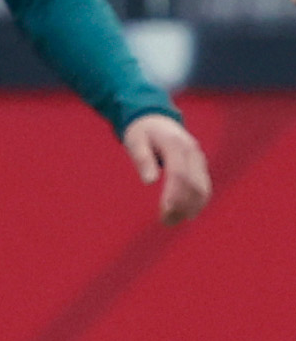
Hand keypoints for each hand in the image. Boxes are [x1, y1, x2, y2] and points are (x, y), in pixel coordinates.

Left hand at [126, 111, 212, 225]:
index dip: (174, 194)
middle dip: (182, 206)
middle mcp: (193, 152)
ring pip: (203, 188)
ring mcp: (200, 159)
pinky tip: (186, 215)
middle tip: (165, 222)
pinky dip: (198, 202)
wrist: (156, 118)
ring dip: (191, 208)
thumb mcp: (135, 141)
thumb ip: (142, 159)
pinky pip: (205, 186)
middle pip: (194, 184)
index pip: (179, 174)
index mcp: (176, 145)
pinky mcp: (201, 166)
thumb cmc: (142, 132)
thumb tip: (149, 181)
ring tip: (172, 222)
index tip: (164, 211)